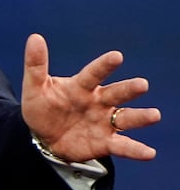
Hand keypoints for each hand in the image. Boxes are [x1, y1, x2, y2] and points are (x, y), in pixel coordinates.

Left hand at [21, 33, 159, 162]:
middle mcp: (99, 102)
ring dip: (140, 117)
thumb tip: (35, 37)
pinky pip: (123, 146)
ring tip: (154, 115)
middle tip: (142, 85)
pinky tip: (149, 153)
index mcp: (81, 87)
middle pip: (116, 94)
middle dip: (129, 89)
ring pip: (126, 118)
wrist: (43, 138)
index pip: (94, 74)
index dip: (104, 65)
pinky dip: (135, 150)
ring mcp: (104, 122)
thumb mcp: (34, 88)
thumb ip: (35, 65)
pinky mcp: (106, 142)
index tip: (117, 56)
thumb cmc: (42, 108)